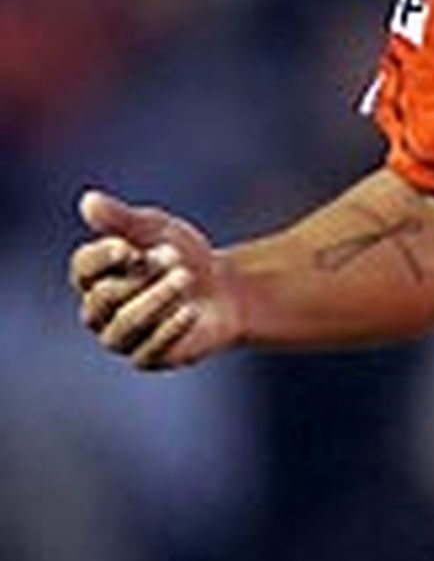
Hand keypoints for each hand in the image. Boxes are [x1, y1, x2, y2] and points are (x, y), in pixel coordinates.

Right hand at [69, 188, 241, 370]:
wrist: (223, 290)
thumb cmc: (181, 255)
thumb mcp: (156, 229)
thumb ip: (122, 219)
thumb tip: (88, 202)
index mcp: (93, 276)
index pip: (83, 268)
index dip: (104, 257)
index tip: (131, 248)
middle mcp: (98, 310)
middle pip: (105, 296)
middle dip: (143, 275)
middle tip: (175, 257)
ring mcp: (120, 338)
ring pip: (126, 323)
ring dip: (158, 298)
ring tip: (186, 278)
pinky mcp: (146, 358)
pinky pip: (150, 348)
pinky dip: (171, 327)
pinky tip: (191, 311)